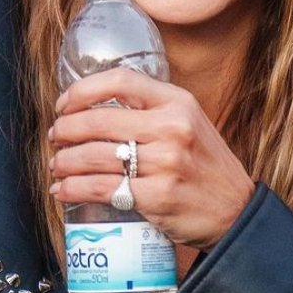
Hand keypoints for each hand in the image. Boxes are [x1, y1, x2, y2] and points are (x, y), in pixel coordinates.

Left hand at [47, 68, 254, 250]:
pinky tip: (62, 189)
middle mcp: (172, 127)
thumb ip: (148, 109)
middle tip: (56, 136)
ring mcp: (166, 162)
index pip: (119, 80)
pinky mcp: (157, 196)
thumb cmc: (204, 165)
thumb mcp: (187, 121)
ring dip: (64, 161)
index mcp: (177, 102)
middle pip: (98, 120)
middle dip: (65, 129)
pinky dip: (74, 188)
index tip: (64, 104)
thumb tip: (91, 106)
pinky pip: (101, 188)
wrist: (236, 211)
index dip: (82, 90)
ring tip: (56, 164)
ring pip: (94, 155)